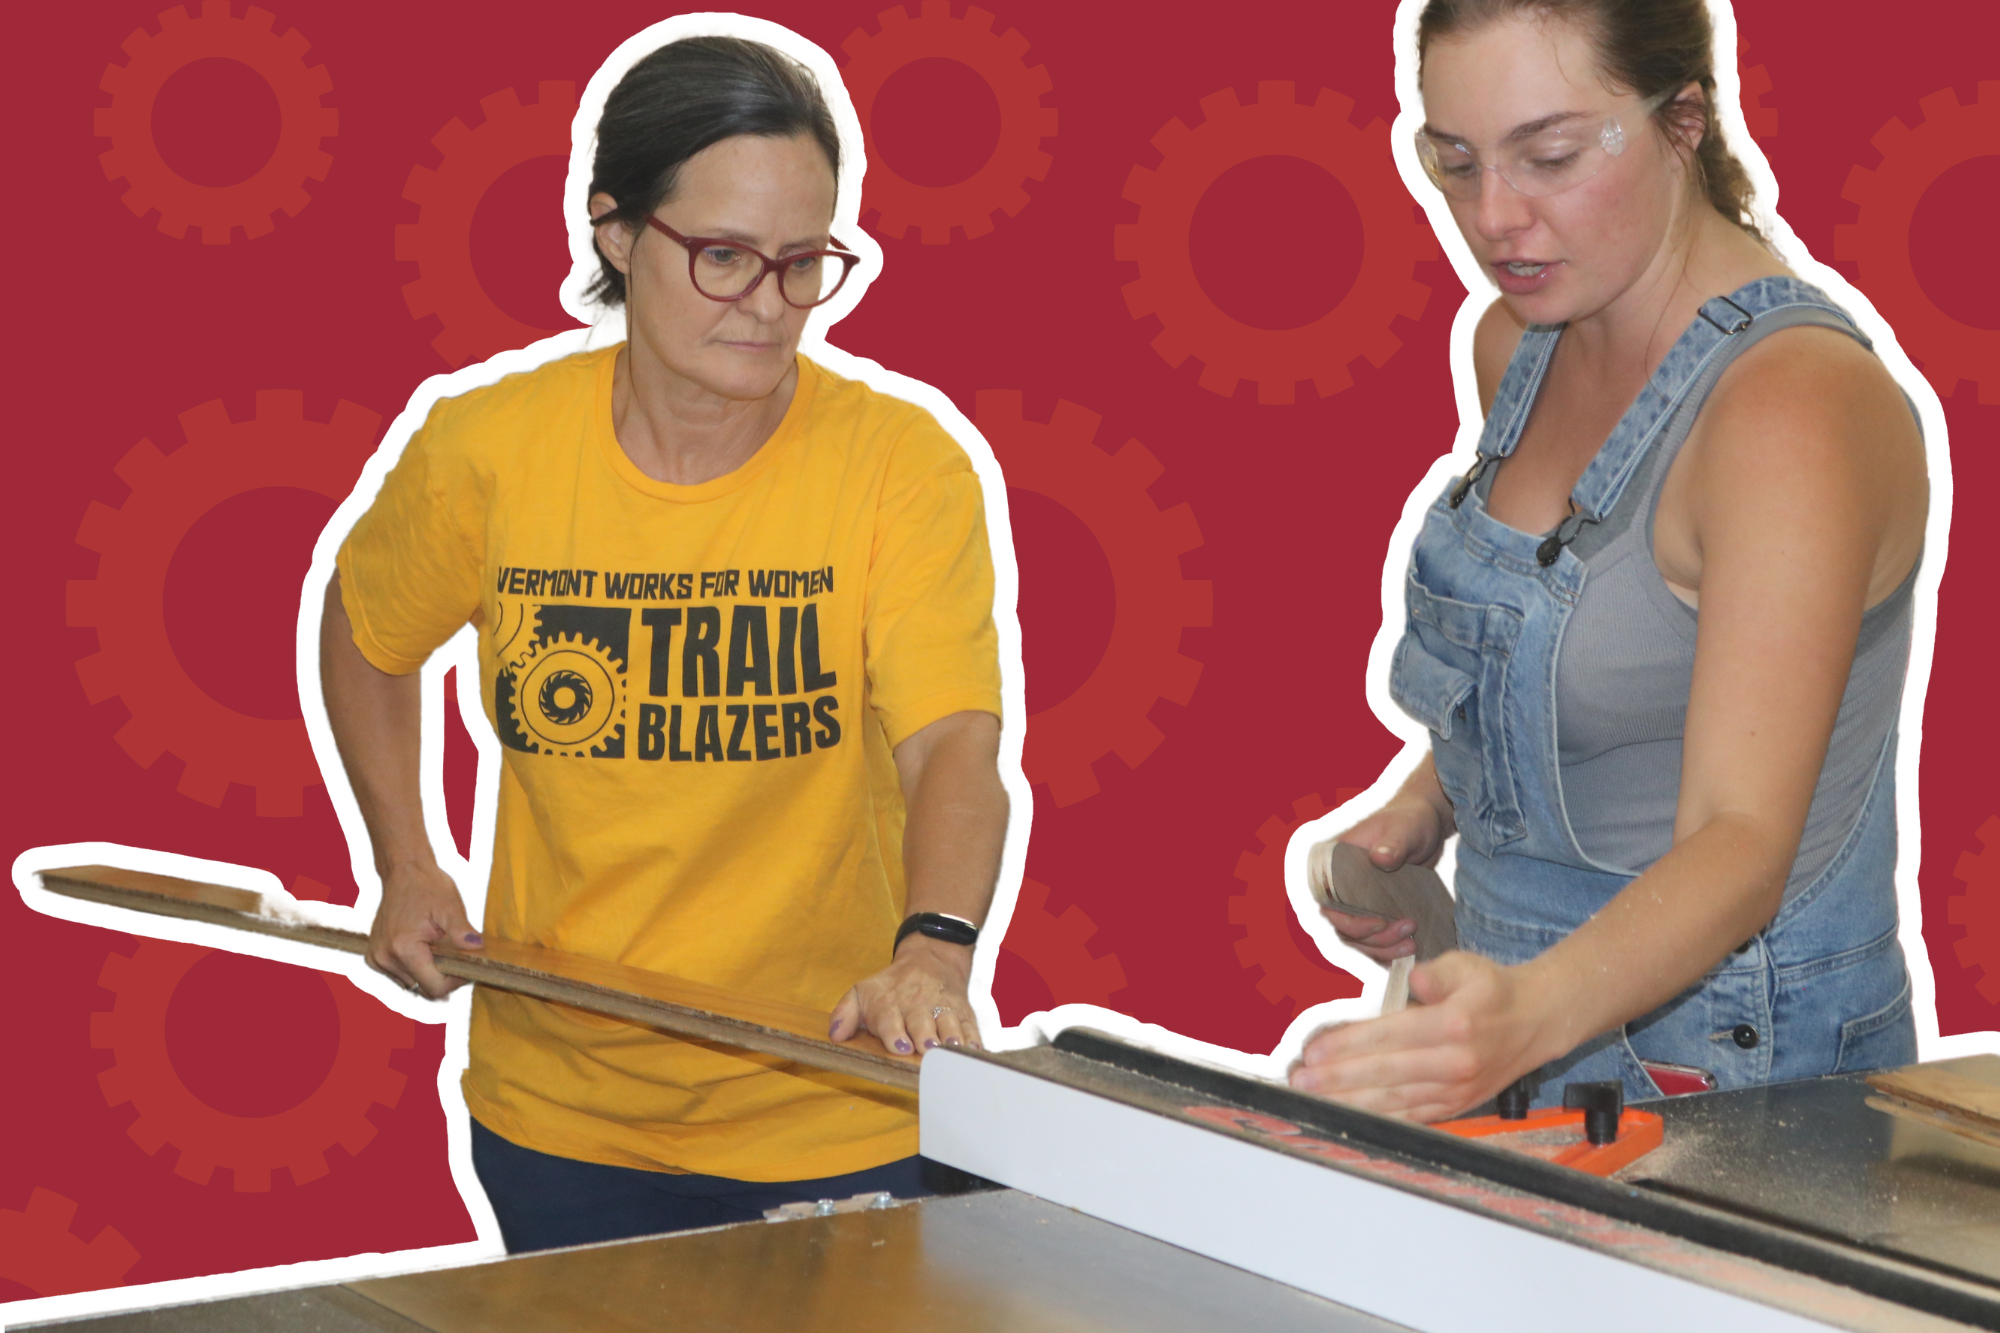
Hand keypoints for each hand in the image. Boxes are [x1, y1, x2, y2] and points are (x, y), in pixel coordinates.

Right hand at [367, 861, 481, 998]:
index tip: (468, 969)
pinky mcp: (374, 957)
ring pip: (412, 984)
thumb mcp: (450, 907)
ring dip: (428, 974)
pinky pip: (400, 975)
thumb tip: (478, 948)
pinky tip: (424, 950)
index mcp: (403, 949)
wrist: (403, 872)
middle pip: (423, 988)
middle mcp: (385, 957)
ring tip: (440, 950)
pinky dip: (415, 968)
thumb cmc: (427, 886)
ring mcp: (377, 958)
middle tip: (458, 959)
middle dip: (443, 978)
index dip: (455, 983)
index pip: (434, 987)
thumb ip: (462, 931)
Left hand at [828, 935, 981, 1054]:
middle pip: (921, 1023)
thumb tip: (835, 1035)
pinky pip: (970, 1025)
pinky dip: (973, 1037)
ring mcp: (942, 1008)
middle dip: (924, 1036)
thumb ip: (845, 1014)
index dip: (894, 1032)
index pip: (890, 1019)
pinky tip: (974, 1049)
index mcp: (889, 1004)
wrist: (930, 960)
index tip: (900, 1045)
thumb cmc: (890, 987)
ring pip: (948, 1023)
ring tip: (952, 1048)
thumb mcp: (861, 993)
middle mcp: (917, 1006)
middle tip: (927, 1048)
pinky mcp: (962, 1012)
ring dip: (950, 1037)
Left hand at [1287, 951, 1554, 1121]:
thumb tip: (1415, 979)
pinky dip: (1378, 1119)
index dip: (1349, 1044)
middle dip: (1338, 1079)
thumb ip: (1436, 972)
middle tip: (1300, 1080)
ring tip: (1313, 1099)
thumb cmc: (1493, 990)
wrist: (1537, 1022)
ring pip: (1394, 1101)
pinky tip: (1349, 1118)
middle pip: (1386, 1074)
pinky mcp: (1455, 1106)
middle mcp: (1455, 1063)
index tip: (1314, 1050)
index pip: (1390, 1036)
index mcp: (1454, 1024)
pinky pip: (1411, 1117)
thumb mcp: (1466, 965)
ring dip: (1350, 1102)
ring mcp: (1455, 1091)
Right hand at [1321, 796, 1448, 963]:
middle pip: (1344, 929)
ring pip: (1358, 939)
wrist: (1425, 825)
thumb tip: (1380, 858)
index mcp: (1333, 864)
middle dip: (1374, 940)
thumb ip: (1393, 843)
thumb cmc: (1410, 820)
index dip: (1350, 923)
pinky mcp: (1374, 910)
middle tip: (1408, 933)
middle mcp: (1339, 886)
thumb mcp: (1405, 829)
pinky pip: (1372, 938)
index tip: (1381, 924)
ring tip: (1412, 944)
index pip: (1328, 906)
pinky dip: (1386, 950)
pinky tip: (1406, 952)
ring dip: (1382, 949)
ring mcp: (1356, 900)